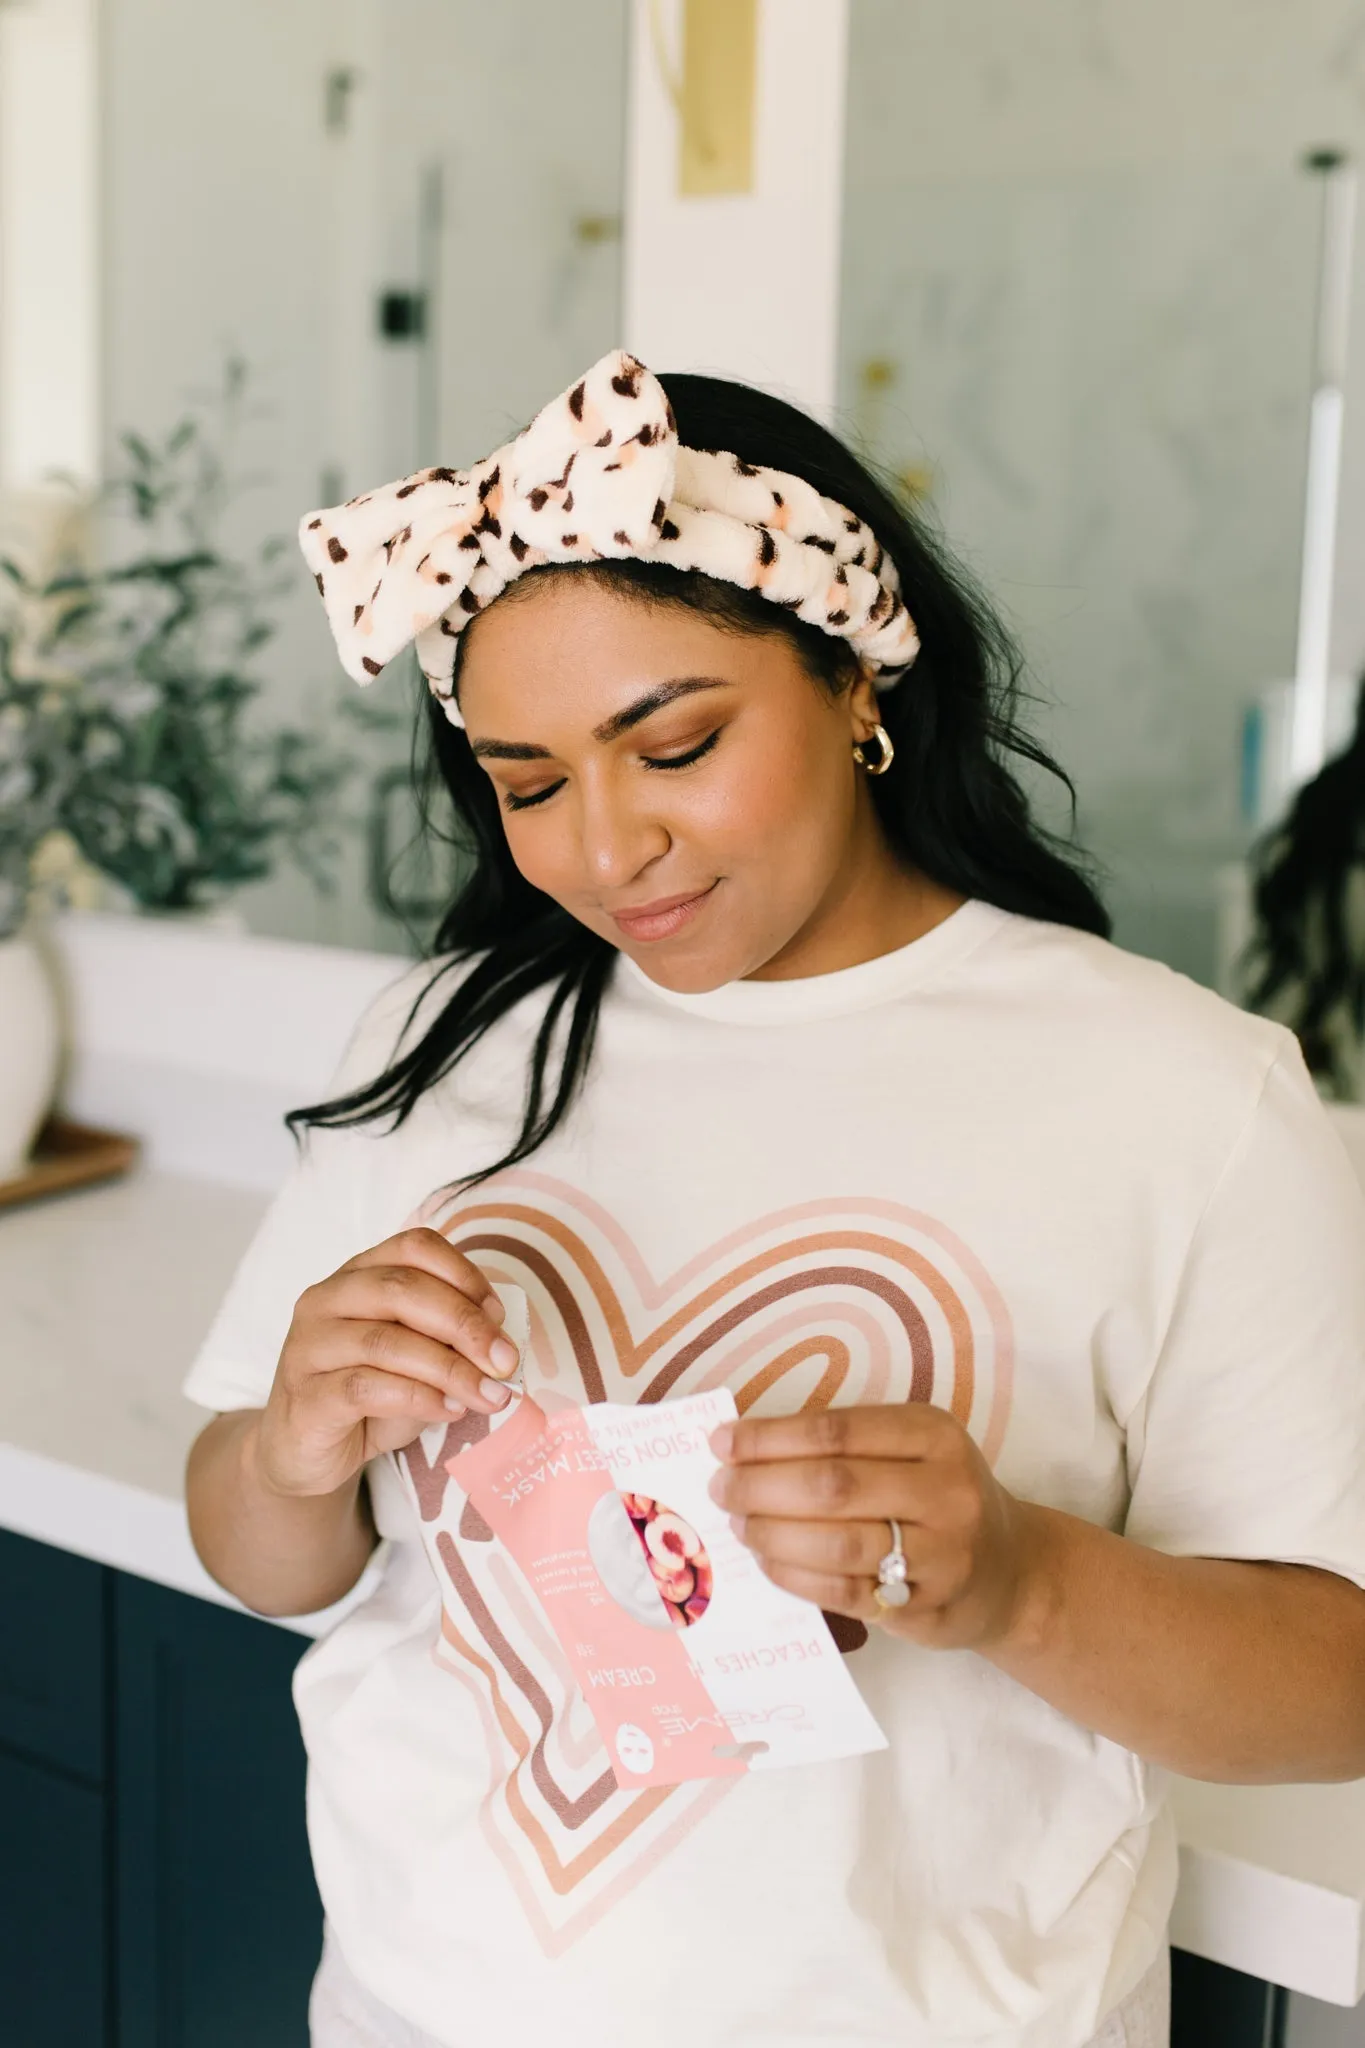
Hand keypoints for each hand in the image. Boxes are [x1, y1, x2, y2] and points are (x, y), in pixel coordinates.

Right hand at [255, 1228, 521, 1499]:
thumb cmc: (371, 1396)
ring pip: (386, 1341)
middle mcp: (327, 1299)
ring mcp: (309, 1345)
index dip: (464, 1274)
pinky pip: (366, 1387)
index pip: (414, 1246)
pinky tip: (449, 1410)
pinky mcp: (305, 1395)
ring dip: (450, 1369)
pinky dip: (419, 1397)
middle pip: (402, 1289)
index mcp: (359, 1274)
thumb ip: (451, 1341)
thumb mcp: (419, 1359)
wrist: (305, 1452)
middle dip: (465, 1323)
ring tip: (489, 1394)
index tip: (500, 1315)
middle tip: (505, 1361)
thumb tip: (500, 1343)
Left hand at [708, 1403, 1036, 1650]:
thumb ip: (845, 1445)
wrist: (1011, 1570)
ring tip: (740, 1525)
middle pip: (832, 1485)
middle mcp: (947, 1490)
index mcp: (934, 1434)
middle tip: (721, 1489)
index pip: (836, 1431)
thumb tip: (744, 1447)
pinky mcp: (930, 1608)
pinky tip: (769, 1562)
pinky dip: (796, 1576)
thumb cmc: (938, 1497)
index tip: (722, 1443)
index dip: (770, 1437)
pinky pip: (847, 1592)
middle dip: (761, 1486)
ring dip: (773, 1533)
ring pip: (837, 1543)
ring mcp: (944, 1555)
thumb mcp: (912, 1450)